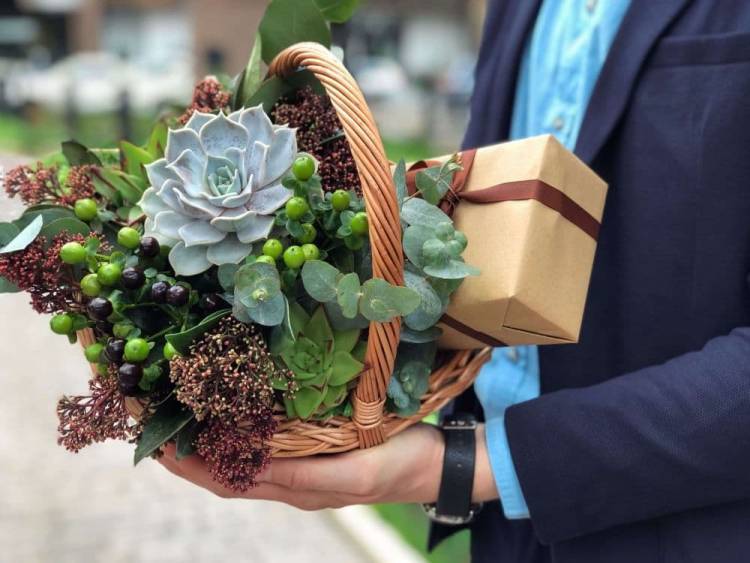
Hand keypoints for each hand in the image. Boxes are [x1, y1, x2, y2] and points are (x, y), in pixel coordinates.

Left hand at [158, 422, 498, 509]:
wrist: (435, 464)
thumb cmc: (398, 465)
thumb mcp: (354, 472)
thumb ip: (305, 475)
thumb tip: (252, 466)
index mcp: (298, 488)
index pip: (230, 481)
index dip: (192, 467)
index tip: (158, 444)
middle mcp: (293, 481)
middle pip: (227, 473)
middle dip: (187, 455)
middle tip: (153, 426)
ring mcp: (304, 466)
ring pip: (243, 460)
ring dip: (208, 445)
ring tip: (180, 421)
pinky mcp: (317, 450)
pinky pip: (267, 447)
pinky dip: (240, 435)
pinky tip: (232, 417)